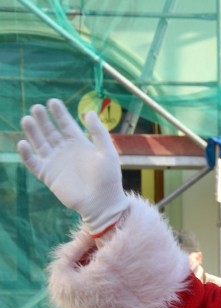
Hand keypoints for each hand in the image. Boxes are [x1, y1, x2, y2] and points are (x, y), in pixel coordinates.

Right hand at [17, 98, 128, 233]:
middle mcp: (65, 151)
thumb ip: (98, 133)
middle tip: (37, 107)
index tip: (53, 102)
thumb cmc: (109, 179)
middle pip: (50, 131)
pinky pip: (33, 163)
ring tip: (27, 119)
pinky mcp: (48, 175)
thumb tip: (89, 112)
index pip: (66, 124)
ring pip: (40, 143)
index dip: (59, 113)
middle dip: (43, 119)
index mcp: (80, 144)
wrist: (103, 203)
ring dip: (33, 132)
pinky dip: (27, 154)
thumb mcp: (107, 153)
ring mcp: (55, 162)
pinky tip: (23, 143)